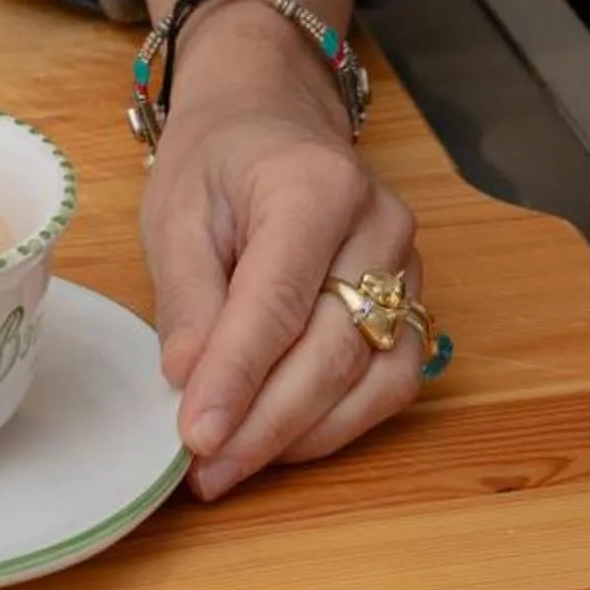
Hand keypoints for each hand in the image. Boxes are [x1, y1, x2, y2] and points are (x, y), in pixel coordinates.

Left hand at [141, 8, 425, 502]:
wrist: (271, 118)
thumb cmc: (218, 162)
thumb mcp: (176, 212)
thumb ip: (187, 296)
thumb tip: (188, 379)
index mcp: (315, 186)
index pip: (277, 302)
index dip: (237, 377)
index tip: (196, 437)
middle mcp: (379, 226)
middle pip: (331, 350)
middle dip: (265, 423)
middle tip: (205, 470)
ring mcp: (409, 267)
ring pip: (373, 377)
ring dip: (302, 436)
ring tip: (233, 467)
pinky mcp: (413, 303)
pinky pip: (391, 381)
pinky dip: (339, 424)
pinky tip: (282, 441)